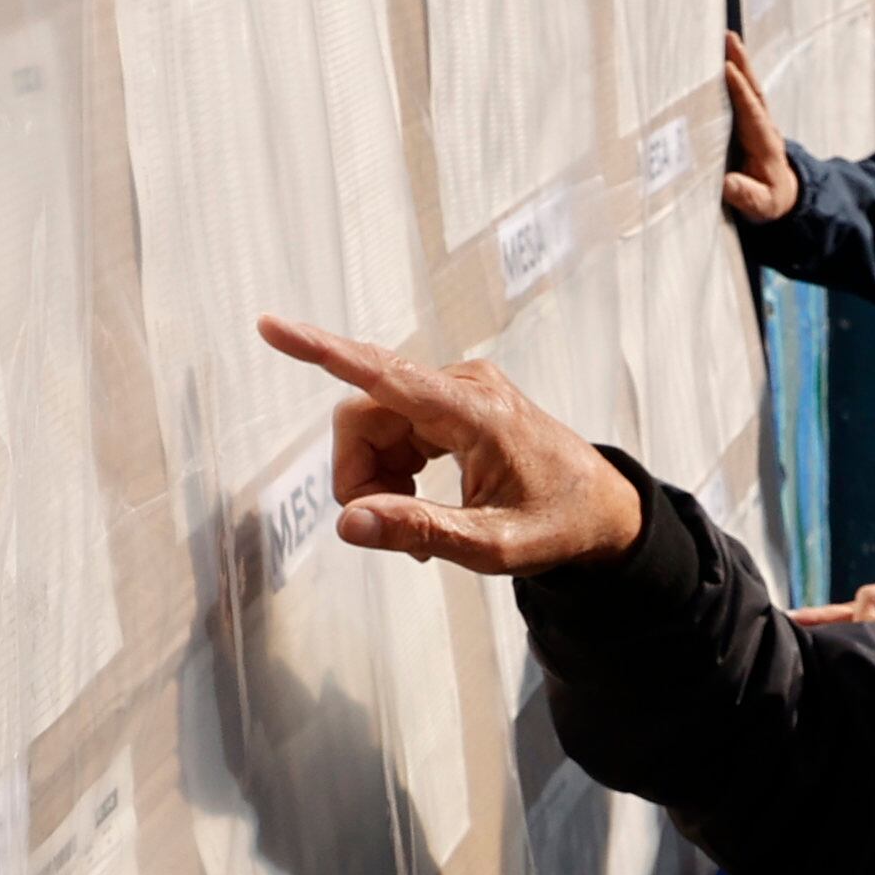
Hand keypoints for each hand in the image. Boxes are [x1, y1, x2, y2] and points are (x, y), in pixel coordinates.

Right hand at [263, 315, 645, 575]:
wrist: (603, 512)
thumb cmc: (559, 526)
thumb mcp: (494, 547)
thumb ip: (421, 532)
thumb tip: (350, 524)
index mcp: (474, 411)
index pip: (383, 375)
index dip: (321, 352)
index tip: (271, 327)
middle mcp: (461, 386)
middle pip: (363, 416)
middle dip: (358, 476)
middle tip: (387, 532)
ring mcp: (456, 391)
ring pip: (372, 425)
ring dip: (376, 479)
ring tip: (416, 529)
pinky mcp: (452, 403)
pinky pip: (392, 429)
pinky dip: (392, 472)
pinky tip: (420, 505)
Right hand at [719, 32, 800, 221]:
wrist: (780, 196)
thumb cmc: (769, 201)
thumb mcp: (761, 206)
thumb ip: (746, 195)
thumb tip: (726, 184)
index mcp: (765, 144)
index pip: (752, 113)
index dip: (740, 92)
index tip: (728, 71)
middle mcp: (762, 127)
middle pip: (753, 90)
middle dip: (742, 65)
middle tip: (729, 39)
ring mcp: (755, 121)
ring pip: (747, 87)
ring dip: (738, 62)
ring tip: (726, 37)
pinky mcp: (746, 121)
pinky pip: (739, 94)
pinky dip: (733, 73)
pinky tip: (721, 56)